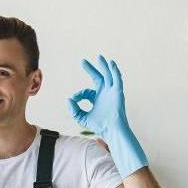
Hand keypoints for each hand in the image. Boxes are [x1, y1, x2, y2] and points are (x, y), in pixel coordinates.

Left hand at [68, 55, 147, 177]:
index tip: (74, 100)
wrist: (111, 130)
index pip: (86, 92)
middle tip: (83, 61)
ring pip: (108, 76)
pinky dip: (115, 71)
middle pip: (98, 78)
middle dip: (91, 70)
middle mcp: (105, 94)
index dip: (79, 95)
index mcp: (97, 99)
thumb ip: (74, 110)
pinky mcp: (118, 93)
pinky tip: (111, 64)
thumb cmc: (99, 126)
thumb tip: (68, 99)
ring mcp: (112, 92)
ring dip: (104, 66)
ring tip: (99, 58)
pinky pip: (117, 79)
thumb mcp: (82, 118)